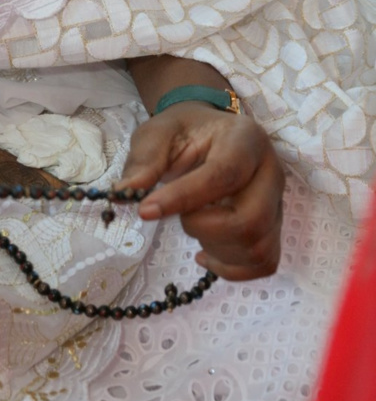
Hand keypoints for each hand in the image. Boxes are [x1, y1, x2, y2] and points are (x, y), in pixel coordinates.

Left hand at [119, 103, 284, 280]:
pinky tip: (205, 252)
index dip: (184, 198)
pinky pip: (263, 262)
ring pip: (257, 247)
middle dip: (203, 227)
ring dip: (215, 248)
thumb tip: (123, 194)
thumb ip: (144, 161)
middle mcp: (271, 172)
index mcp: (246, 139)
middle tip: (181, 214)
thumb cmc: (183, 132)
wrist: (208, 134)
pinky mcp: (274, 227)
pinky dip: (230, 268)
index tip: (146, 211)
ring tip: (194, 225)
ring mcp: (277, 203)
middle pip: (251, 220)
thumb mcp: (157, 133)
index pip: (224, 175)